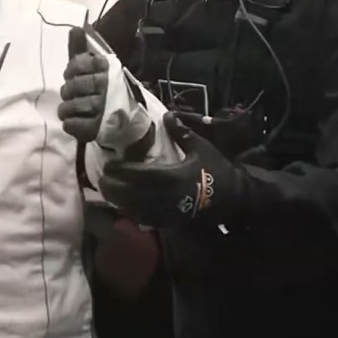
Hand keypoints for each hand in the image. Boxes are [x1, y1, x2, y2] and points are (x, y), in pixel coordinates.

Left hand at [58, 27, 109, 142]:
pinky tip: (75, 121)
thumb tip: (75, 27)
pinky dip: (70, 124)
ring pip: (68, 106)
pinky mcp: (98, 128)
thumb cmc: (108, 89)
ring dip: (66, 109)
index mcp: (105, 67)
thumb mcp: (96, 68)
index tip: (73, 76)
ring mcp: (103, 107)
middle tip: (73, 95)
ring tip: (71, 110)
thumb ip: (82, 49)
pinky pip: (72, 124)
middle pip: (70, 86)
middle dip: (68, 92)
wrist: (130, 120)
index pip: (75, 64)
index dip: (70, 72)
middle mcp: (106, 85)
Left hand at [99, 112, 245, 227]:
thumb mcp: (201, 147)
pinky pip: (147, 219)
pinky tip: (125, 207)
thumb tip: (168, 114)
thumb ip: (182, 133)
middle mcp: (166, 196)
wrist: (236, 199)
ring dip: (119, 202)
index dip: (121, 171)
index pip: (138, 174)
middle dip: (113, 188)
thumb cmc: (217, 170)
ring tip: (107, 193)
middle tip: (101, 180)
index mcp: (172, 176)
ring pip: (136, 209)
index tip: (108, 165)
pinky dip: (133, 213)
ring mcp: (168, 212)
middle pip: (131, 195)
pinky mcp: (172, 222)